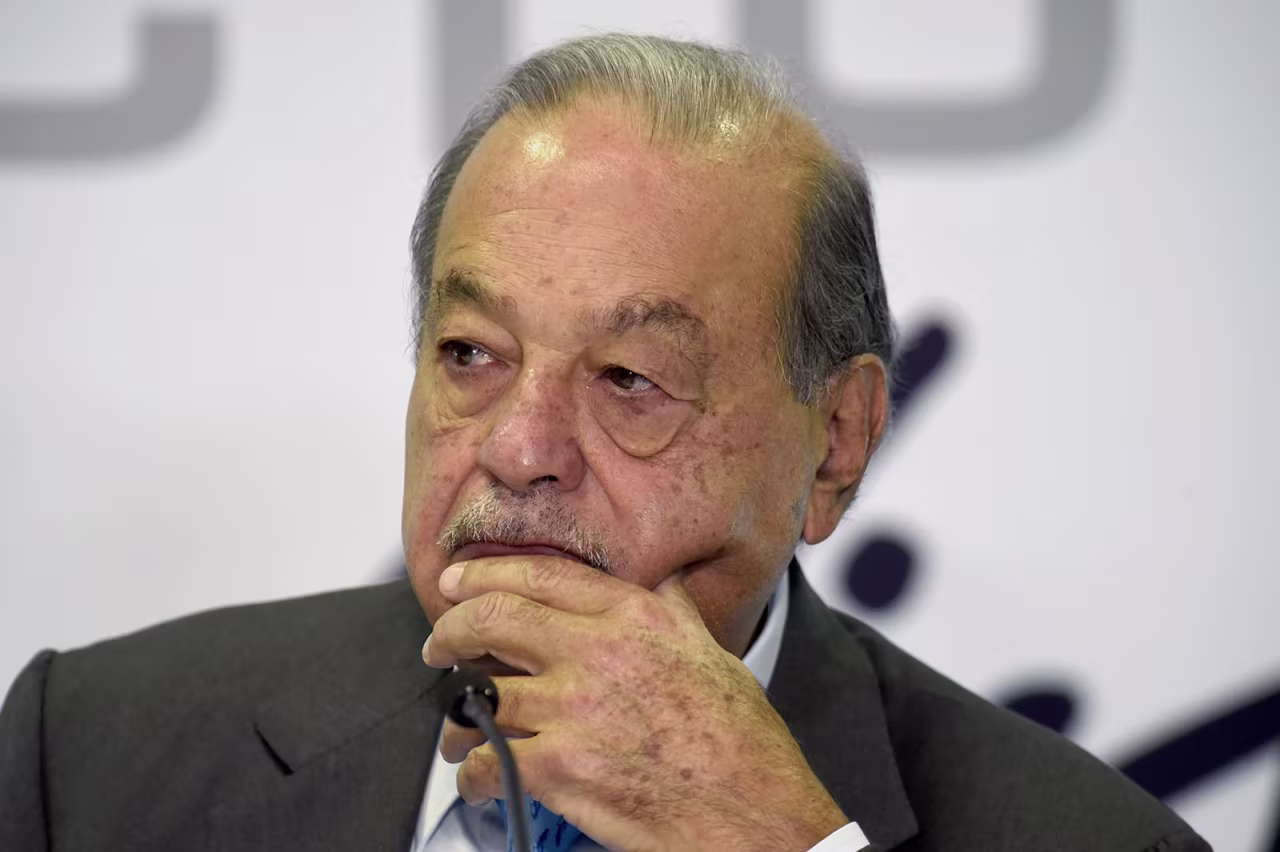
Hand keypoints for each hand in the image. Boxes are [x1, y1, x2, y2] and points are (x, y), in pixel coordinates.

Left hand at [422, 556, 847, 851]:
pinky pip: (489, 761)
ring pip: (483, 694)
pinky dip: (474, 772)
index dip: (486, 575)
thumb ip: (673, 614)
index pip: (542, 575)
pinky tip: (481, 776)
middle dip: (451, 629)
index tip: (460, 584)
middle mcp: (601, 652)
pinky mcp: (561, 768)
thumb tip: (656, 584)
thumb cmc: (744, 747)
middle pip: (494, 618)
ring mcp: (576, 709)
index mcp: (638, 618)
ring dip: (459, 714)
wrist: (758, 819)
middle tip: (439, 644)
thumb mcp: (714, 656)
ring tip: (458, 726)